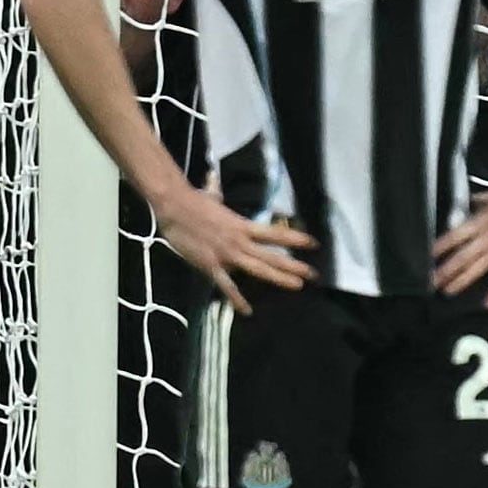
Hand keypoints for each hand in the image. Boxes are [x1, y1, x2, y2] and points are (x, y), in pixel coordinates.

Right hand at [150, 183, 314, 313]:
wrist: (174, 207)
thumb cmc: (192, 200)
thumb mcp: (210, 196)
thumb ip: (216, 191)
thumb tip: (212, 177)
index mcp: (242, 225)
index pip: (274, 233)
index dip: (295, 238)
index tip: (313, 244)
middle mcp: (239, 241)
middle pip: (271, 255)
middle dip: (293, 265)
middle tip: (312, 274)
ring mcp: (227, 254)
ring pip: (257, 268)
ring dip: (278, 277)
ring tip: (296, 285)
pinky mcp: (211, 265)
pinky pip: (226, 286)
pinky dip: (236, 299)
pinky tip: (246, 311)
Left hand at [433, 177, 487, 305]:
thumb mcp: (487, 199)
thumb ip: (471, 207)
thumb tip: (453, 209)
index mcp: (481, 220)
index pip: (455, 236)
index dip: (440, 247)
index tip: (426, 258)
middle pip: (464, 254)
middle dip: (446, 270)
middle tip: (432, 281)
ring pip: (480, 266)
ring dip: (463, 280)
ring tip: (449, 290)